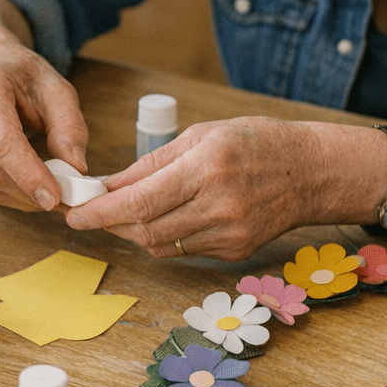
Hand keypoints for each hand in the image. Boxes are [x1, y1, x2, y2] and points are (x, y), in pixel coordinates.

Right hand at [0, 40, 88, 209]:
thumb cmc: (20, 77)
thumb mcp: (56, 89)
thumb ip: (69, 126)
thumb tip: (75, 167)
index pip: (1, 141)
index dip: (28, 174)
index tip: (54, 196)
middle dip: (28, 191)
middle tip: (60, 198)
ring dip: (18, 198)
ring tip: (44, 192)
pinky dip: (5, 196)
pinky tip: (24, 187)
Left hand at [66, 117, 369, 260]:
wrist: (313, 172)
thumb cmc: (256, 143)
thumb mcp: (201, 136)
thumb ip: (151, 165)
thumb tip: (108, 186)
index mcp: (207, 168)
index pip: (140, 202)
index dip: (101, 212)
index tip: (74, 215)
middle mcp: (219, 205)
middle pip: (145, 229)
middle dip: (110, 224)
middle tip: (89, 214)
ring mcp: (230, 233)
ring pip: (161, 245)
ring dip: (134, 233)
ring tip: (122, 215)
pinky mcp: (235, 251)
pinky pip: (184, 251)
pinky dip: (163, 237)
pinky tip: (162, 220)